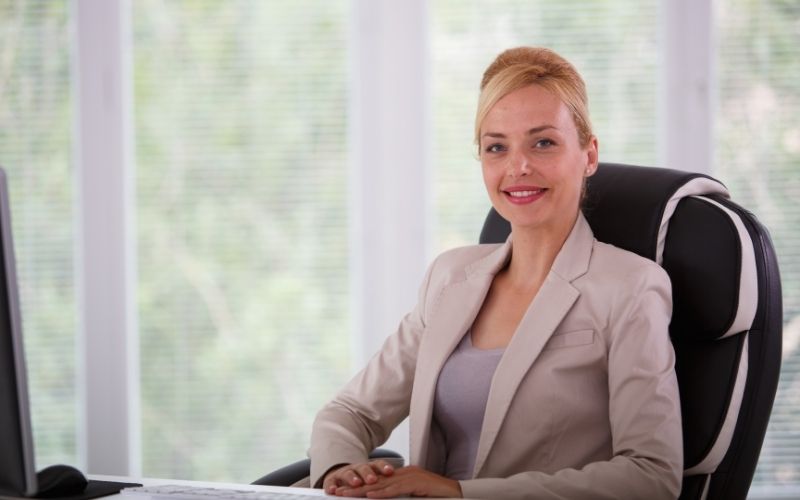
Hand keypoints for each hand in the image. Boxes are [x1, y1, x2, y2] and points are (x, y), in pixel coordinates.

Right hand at [322, 459, 395, 494]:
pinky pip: (331, 482)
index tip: (390, 471)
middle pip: (363, 468)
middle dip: (368, 473)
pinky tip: (333, 490)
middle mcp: (357, 468)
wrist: (342, 476)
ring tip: (356, 483)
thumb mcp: (376, 480)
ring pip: (348, 473)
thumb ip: (388, 482)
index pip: (378, 465)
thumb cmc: (363, 480)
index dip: (384, 467)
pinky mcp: (333, 480)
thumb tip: (407, 489)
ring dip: (352, 478)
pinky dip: (332, 486)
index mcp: (370, 468)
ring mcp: (344, 473)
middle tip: (373, 479)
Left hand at [333, 465, 461, 497]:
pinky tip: (370, 496)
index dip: (359, 485)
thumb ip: (400, 496)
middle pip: (375, 481)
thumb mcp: (414, 496)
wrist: (457, 493)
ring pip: (381, 484)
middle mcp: (404, 473)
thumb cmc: (437, 496)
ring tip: (346, 494)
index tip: (344, 490)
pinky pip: (396, 489)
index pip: (376, 480)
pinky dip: (382, 493)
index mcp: (402, 475)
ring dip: (362, 490)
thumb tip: (380, 499)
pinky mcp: (416, 483)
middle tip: (337, 491)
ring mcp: (410, 477)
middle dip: (355, 486)